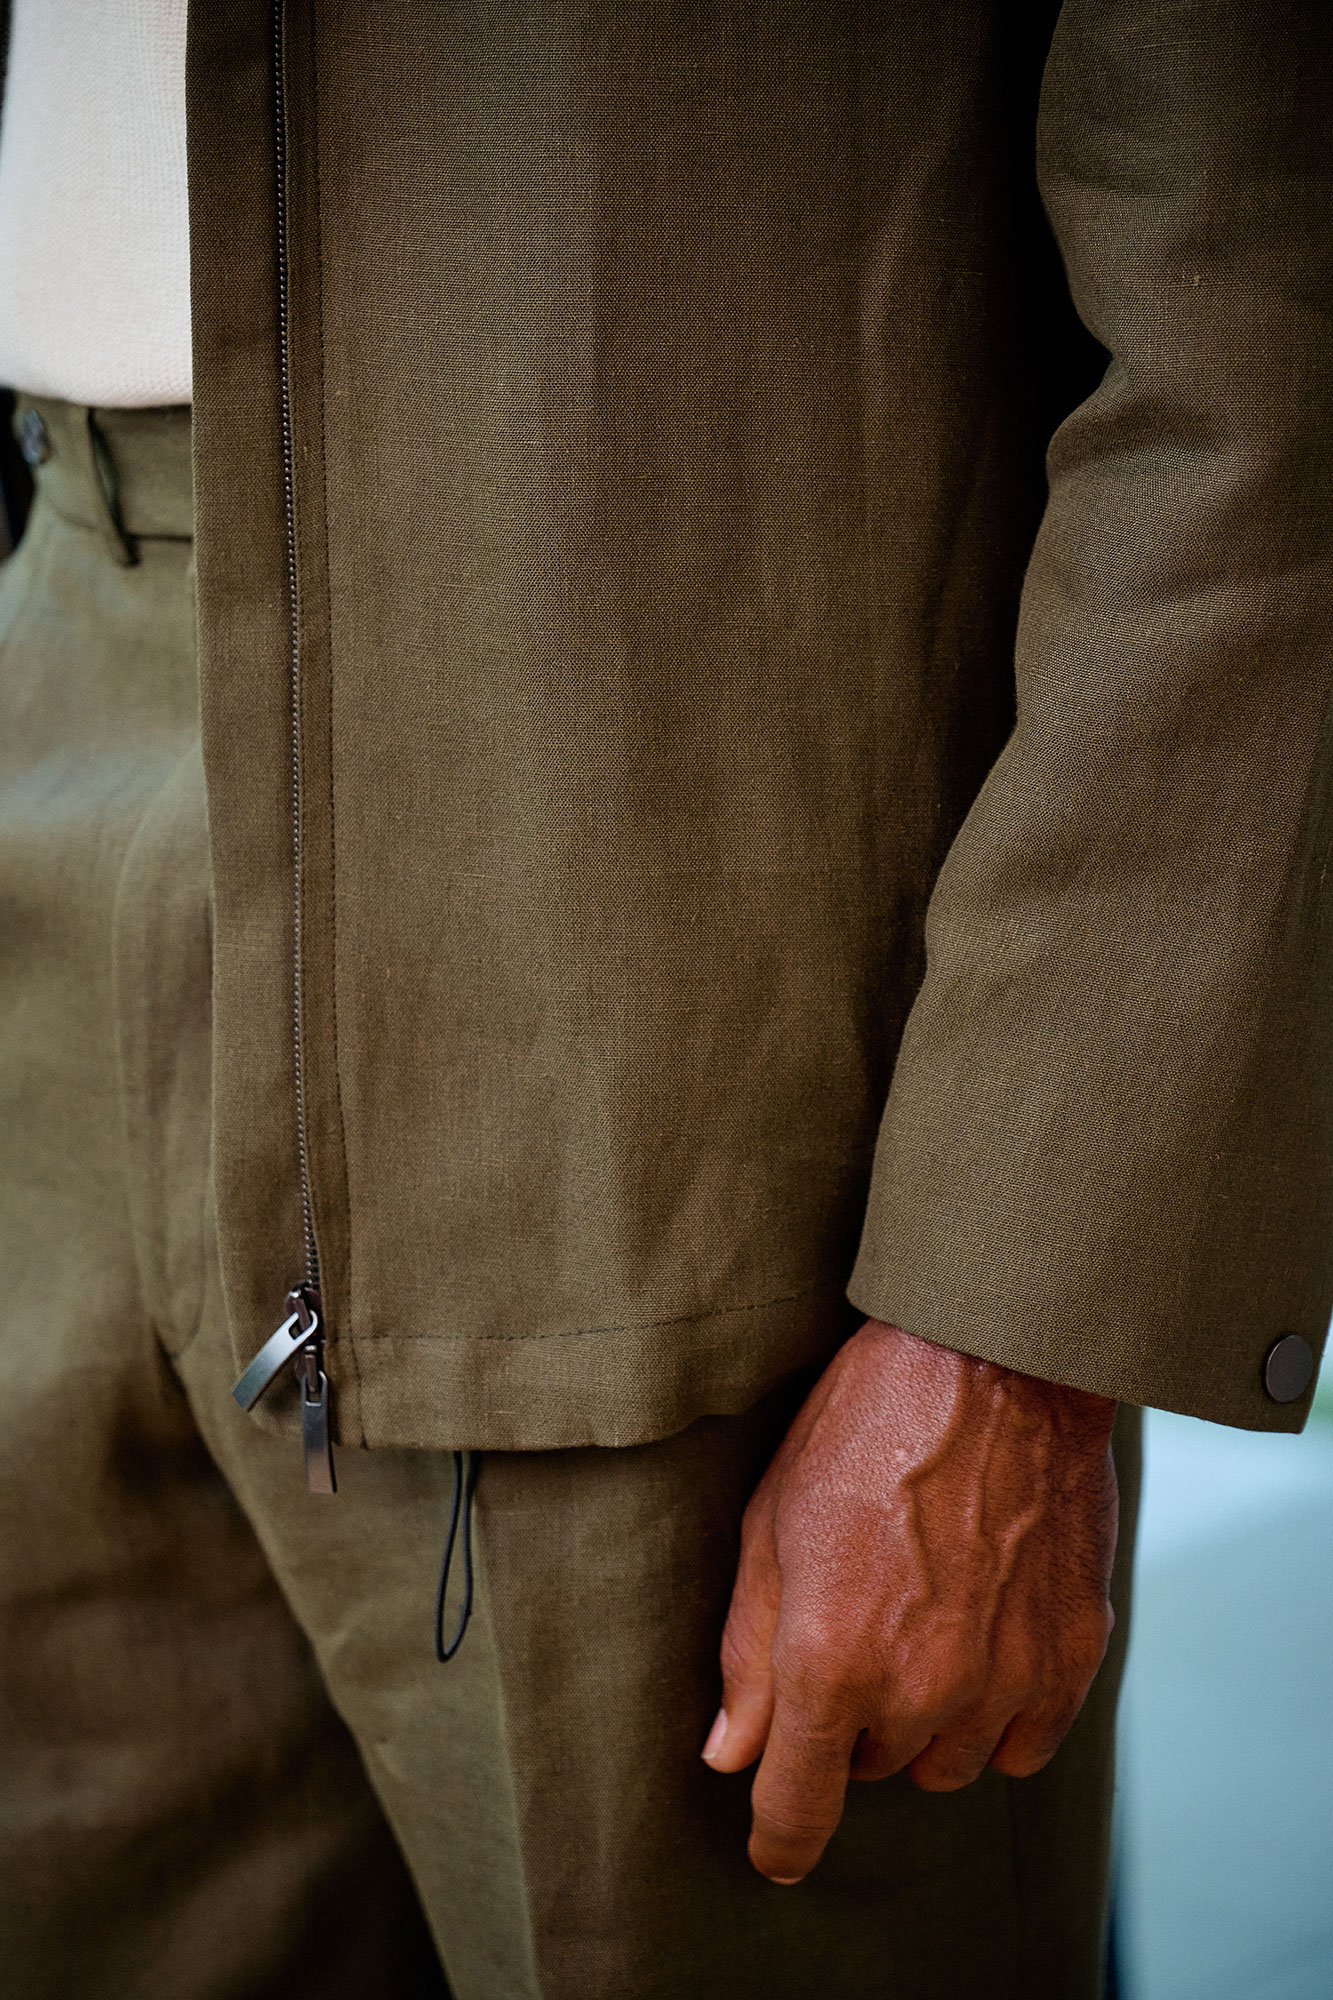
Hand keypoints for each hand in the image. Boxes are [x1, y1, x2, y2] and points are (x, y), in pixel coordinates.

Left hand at [702, 1320, 1118, 1883]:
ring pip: (949, 1762)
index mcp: (831, 1660)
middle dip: (853, 1719)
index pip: (798, 1809)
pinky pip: (1025, 1744)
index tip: (771, 1849)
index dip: (778, 1839)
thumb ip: (749, 1654)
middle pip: (873, 1769)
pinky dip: (999, 1712)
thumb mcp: (772, 1524)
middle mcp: (921, 1688)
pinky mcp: (1072, 1656)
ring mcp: (1005, 1679)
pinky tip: (984, 1634)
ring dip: (926, 1719)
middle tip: (857, 1617)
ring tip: (923, 1614)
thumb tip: (731, 1754)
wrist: (993, 1360)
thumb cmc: (864, 1427)